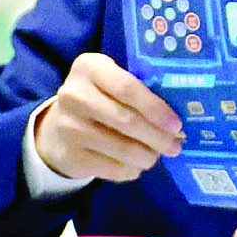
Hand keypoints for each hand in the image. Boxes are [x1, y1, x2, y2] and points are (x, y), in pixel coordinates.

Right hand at [35, 52, 182, 181]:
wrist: (60, 125)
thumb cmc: (100, 98)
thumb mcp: (112, 82)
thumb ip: (140, 91)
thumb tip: (176, 122)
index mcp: (89, 67)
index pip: (127, 87)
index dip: (155, 108)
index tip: (176, 124)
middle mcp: (73, 94)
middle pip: (127, 120)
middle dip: (158, 137)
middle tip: (176, 146)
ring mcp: (68, 127)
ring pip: (123, 149)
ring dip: (148, 156)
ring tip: (156, 155)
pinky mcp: (71, 155)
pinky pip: (113, 168)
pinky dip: (132, 169)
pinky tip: (137, 164)